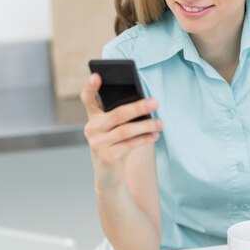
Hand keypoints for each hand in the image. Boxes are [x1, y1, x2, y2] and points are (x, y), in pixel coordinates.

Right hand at [80, 73, 162, 188]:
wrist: (108, 173)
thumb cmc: (115, 142)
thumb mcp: (114, 127)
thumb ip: (122, 115)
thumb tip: (146, 103)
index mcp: (93, 115)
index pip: (88, 98)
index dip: (90, 87)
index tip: (97, 75)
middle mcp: (91, 128)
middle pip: (116, 114)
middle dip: (137, 107)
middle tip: (155, 102)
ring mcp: (97, 143)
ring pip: (125, 131)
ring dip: (146, 126)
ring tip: (161, 123)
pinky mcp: (106, 157)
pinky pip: (129, 145)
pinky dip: (144, 139)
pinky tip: (155, 135)